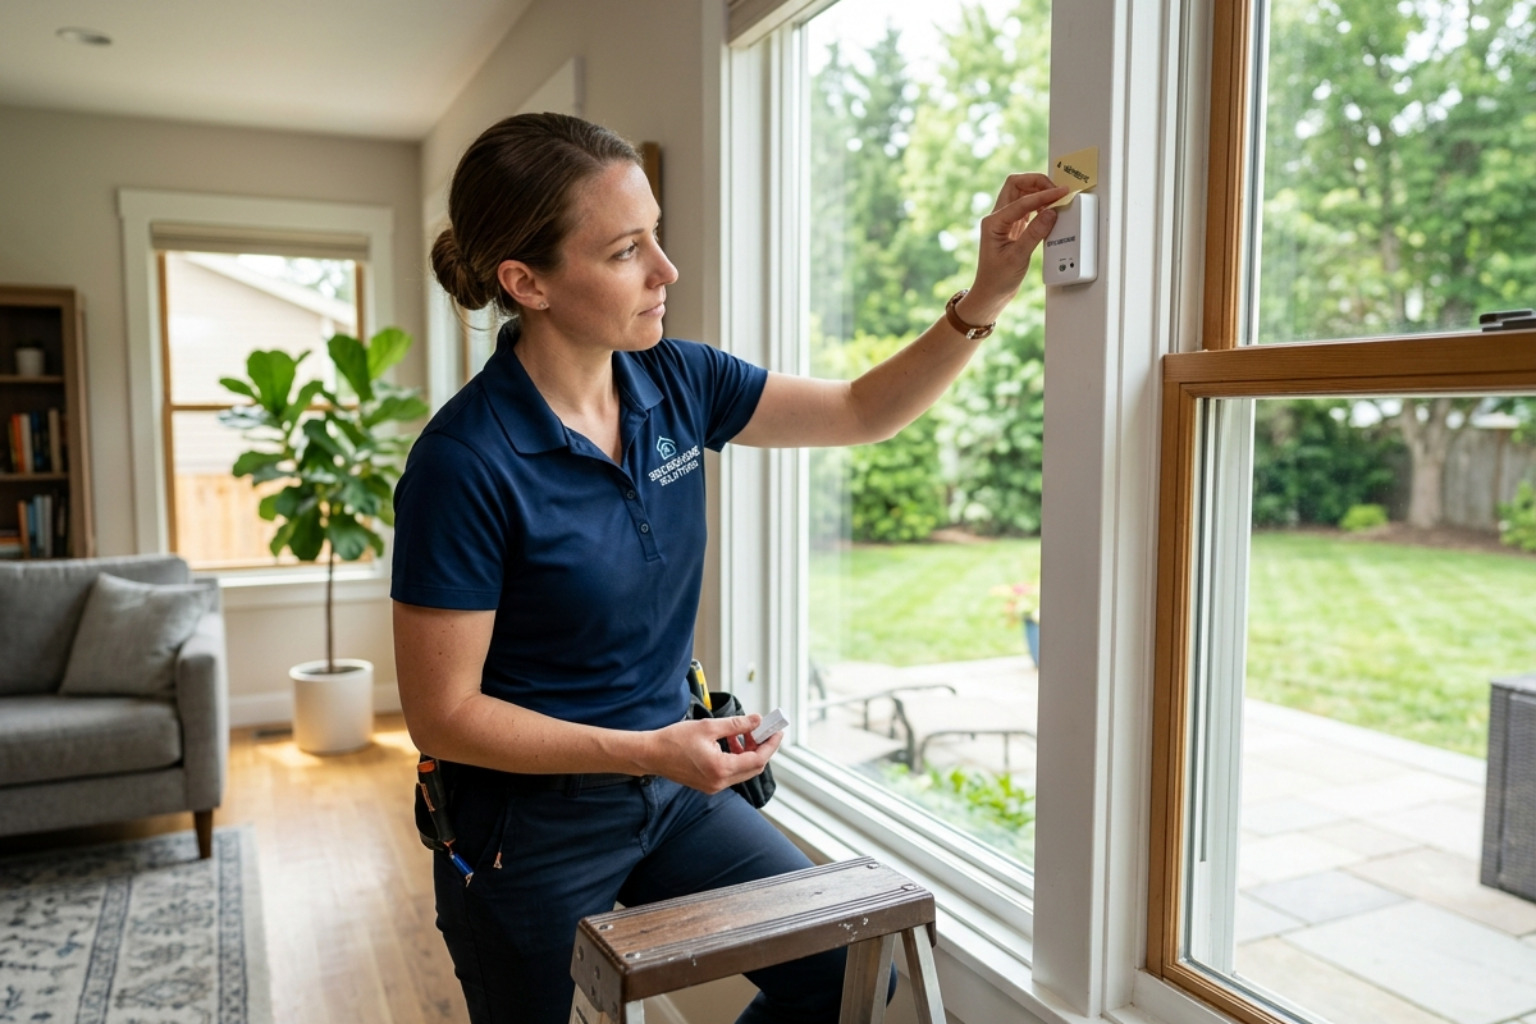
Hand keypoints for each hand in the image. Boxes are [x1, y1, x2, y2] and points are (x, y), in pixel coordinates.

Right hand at [643, 715, 783, 793]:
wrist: (651, 754)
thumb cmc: (674, 740)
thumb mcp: (708, 727)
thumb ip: (736, 725)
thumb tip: (757, 720)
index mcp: (721, 768)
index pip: (757, 759)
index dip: (770, 745)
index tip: (777, 732)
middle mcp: (720, 782)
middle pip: (753, 768)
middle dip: (762, 748)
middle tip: (764, 730)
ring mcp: (714, 786)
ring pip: (743, 771)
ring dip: (748, 752)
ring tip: (743, 733)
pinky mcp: (708, 784)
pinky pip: (731, 772)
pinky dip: (736, 757)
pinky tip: (731, 742)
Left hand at [960, 174, 1070, 324]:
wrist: (990, 293)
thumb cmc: (997, 279)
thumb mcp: (1018, 257)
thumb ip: (1035, 233)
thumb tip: (1051, 212)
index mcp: (993, 222)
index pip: (1022, 201)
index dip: (1044, 195)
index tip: (1061, 192)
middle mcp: (996, 218)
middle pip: (1016, 184)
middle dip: (1037, 182)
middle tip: (1056, 190)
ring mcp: (1004, 221)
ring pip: (1021, 193)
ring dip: (1038, 192)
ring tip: (1055, 200)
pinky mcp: (1012, 227)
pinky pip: (1026, 207)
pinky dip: (1038, 205)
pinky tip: (1049, 211)